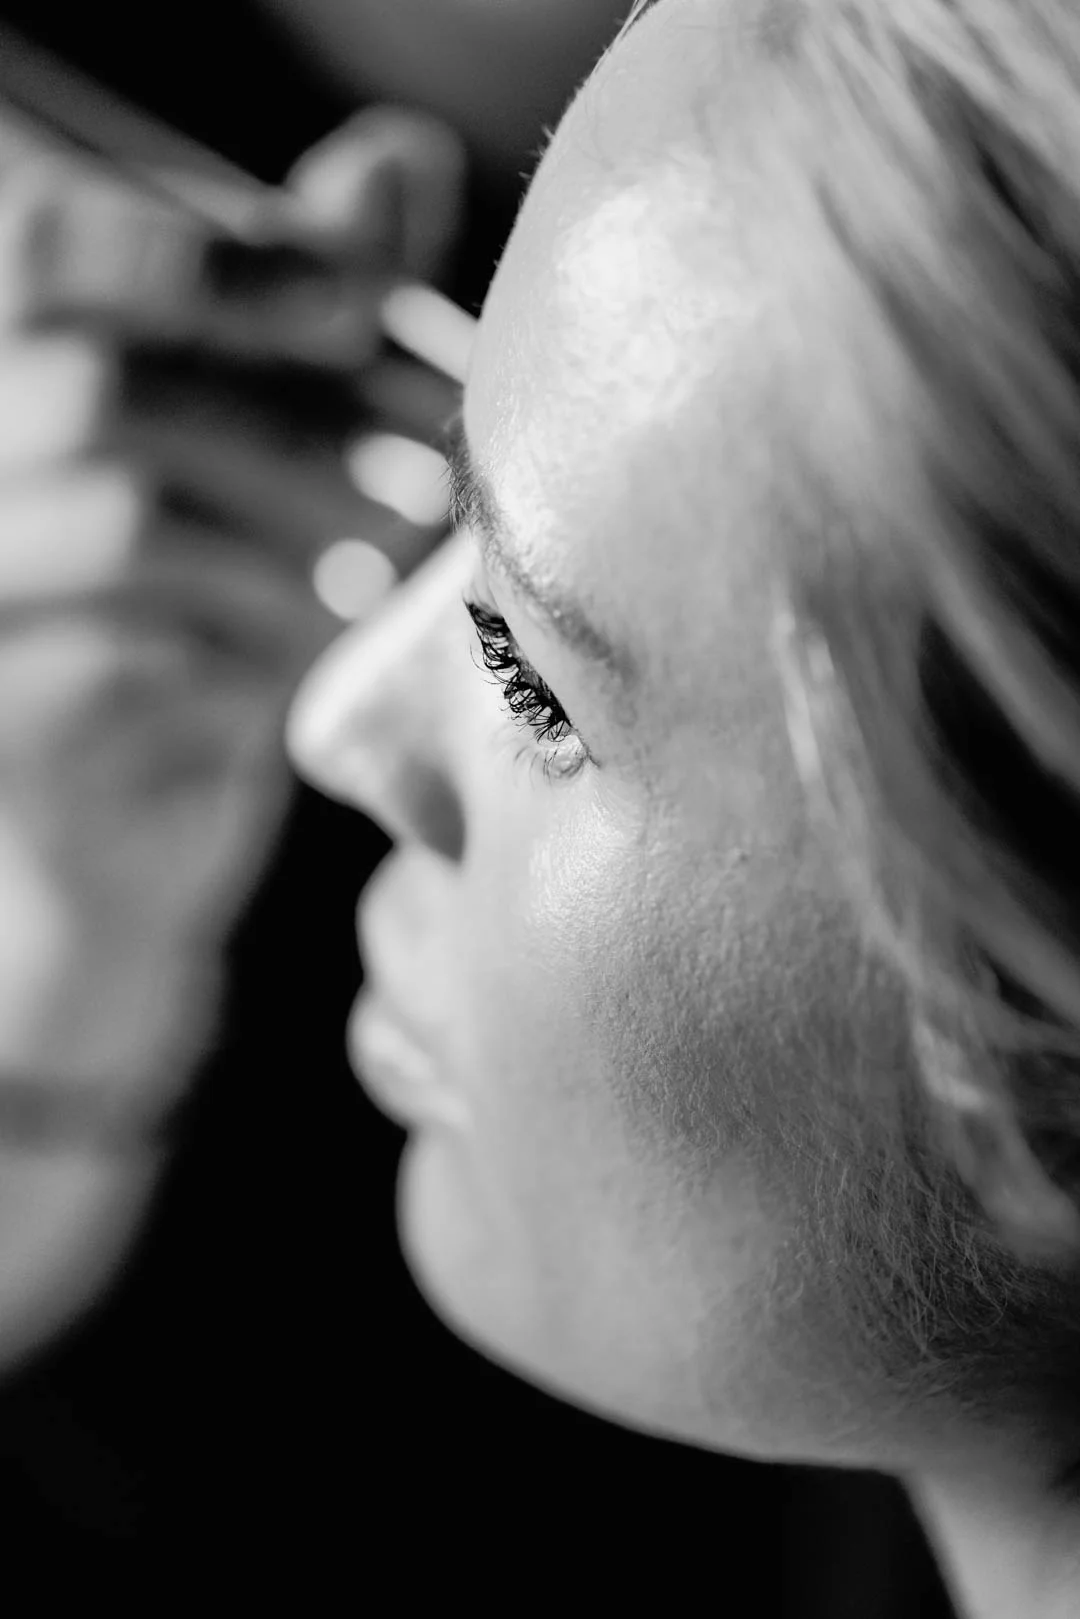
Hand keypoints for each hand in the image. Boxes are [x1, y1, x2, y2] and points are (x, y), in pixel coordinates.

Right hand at [0, 105, 466, 1108]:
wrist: (142, 813)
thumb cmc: (217, 596)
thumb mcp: (270, 433)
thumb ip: (315, 298)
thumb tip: (403, 161)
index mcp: (18, 361)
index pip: (58, 248)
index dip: (218, 259)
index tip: (365, 301)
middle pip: (107, 392)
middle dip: (299, 425)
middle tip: (434, 475)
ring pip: (129, 524)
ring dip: (299, 542)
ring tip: (391, 576)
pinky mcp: (14, 724)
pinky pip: (134, 661)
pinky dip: (257, 654)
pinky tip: (317, 664)